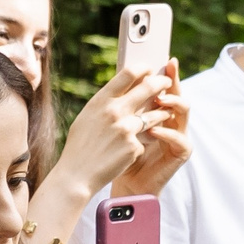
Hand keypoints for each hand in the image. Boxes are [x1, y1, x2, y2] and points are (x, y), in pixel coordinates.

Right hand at [54, 64, 178, 192]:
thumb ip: (105, 104)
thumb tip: (124, 90)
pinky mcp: (134, 147)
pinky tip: (139, 145)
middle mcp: (115, 111)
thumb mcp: (87, 118)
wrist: (76, 176)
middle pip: (148, 87)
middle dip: (162, 83)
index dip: (143, 68)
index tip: (149, 68)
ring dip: (162, 112)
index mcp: (101, 101)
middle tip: (166, 83)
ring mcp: (126, 129)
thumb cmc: (79, 146)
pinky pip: (147, 138)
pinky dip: (145, 140)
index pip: (128, 73)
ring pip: (155, 114)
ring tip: (165, 113)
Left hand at [110, 62, 190, 197]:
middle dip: (174, 82)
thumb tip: (119, 80)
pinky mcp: (181, 152)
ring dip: (172, 104)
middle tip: (167, 71)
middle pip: (177, 95)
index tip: (164, 60)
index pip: (165, 88)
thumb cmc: (121, 154)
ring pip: (184, 112)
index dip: (166, 74)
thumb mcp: (121, 126)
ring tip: (160, 100)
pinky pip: (178, 139)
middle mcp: (172, 121)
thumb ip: (126, 107)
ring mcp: (179, 135)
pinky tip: (155, 130)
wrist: (126, 182)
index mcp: (160, 112)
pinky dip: (166, 133)